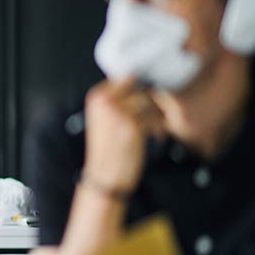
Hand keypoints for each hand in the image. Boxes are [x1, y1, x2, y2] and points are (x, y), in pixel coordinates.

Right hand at [82, 77, 164, 195]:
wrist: (104, 175)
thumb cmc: (107, 149)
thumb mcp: (103, 118)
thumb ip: (115, 99)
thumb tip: (138, 82)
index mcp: (96, 97)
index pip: (124, 78)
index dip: (137, 89)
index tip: (141, 102)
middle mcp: (105, 101)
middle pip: (139, 89)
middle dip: (148, 103)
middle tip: (148, 118)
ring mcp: (119, 112)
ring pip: (149, 103)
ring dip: (154, 116)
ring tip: (150, 130)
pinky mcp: (133, 125)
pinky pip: (154, 118)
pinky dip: (157, 129)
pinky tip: (153, 138)